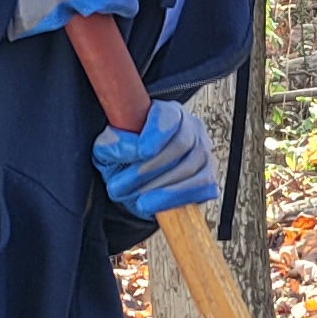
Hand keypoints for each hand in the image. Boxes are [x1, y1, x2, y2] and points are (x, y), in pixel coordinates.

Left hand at [91, 98, 220, 219]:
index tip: (142, 151)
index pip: (169, 116)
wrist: (136, 182)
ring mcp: (203, 153)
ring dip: (160, 188)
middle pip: (181, 144)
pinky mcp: (207, 178)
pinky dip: (176, 198)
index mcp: (168, 112)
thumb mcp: (109, 148)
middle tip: (124, 185)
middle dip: (150, 169)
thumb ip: (112, 143)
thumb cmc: (126, 159)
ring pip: (190, 168)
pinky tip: (155, 205)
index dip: (157, 132)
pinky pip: (200, 188)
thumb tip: (121, 147)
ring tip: (136, 200)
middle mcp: (191, 129)